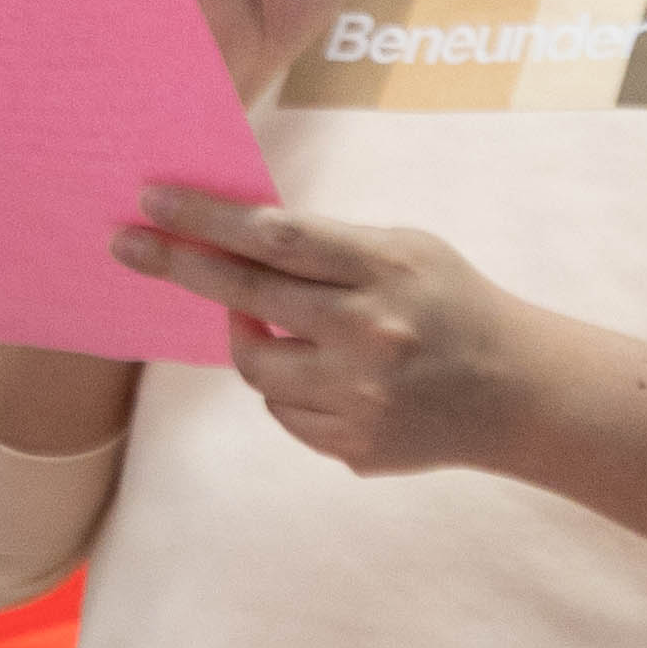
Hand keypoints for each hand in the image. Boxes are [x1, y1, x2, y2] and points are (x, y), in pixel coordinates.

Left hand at [109, 185, 549, 478]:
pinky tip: (334, 375)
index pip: (277, 236)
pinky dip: (293, 388)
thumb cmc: (453, 303)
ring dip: (250, 341)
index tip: (151, 201)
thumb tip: (232, 238)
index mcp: (385, 270)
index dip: (207, 219)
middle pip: (247, 298)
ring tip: (278, 325)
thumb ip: (329, 247)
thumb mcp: (406, 250)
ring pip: (255, 367)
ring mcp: (361, 397)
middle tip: (126, 245)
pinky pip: (286, 412)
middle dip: (179, 266)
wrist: (520, 393)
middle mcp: (370, 334)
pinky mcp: (356, 446)